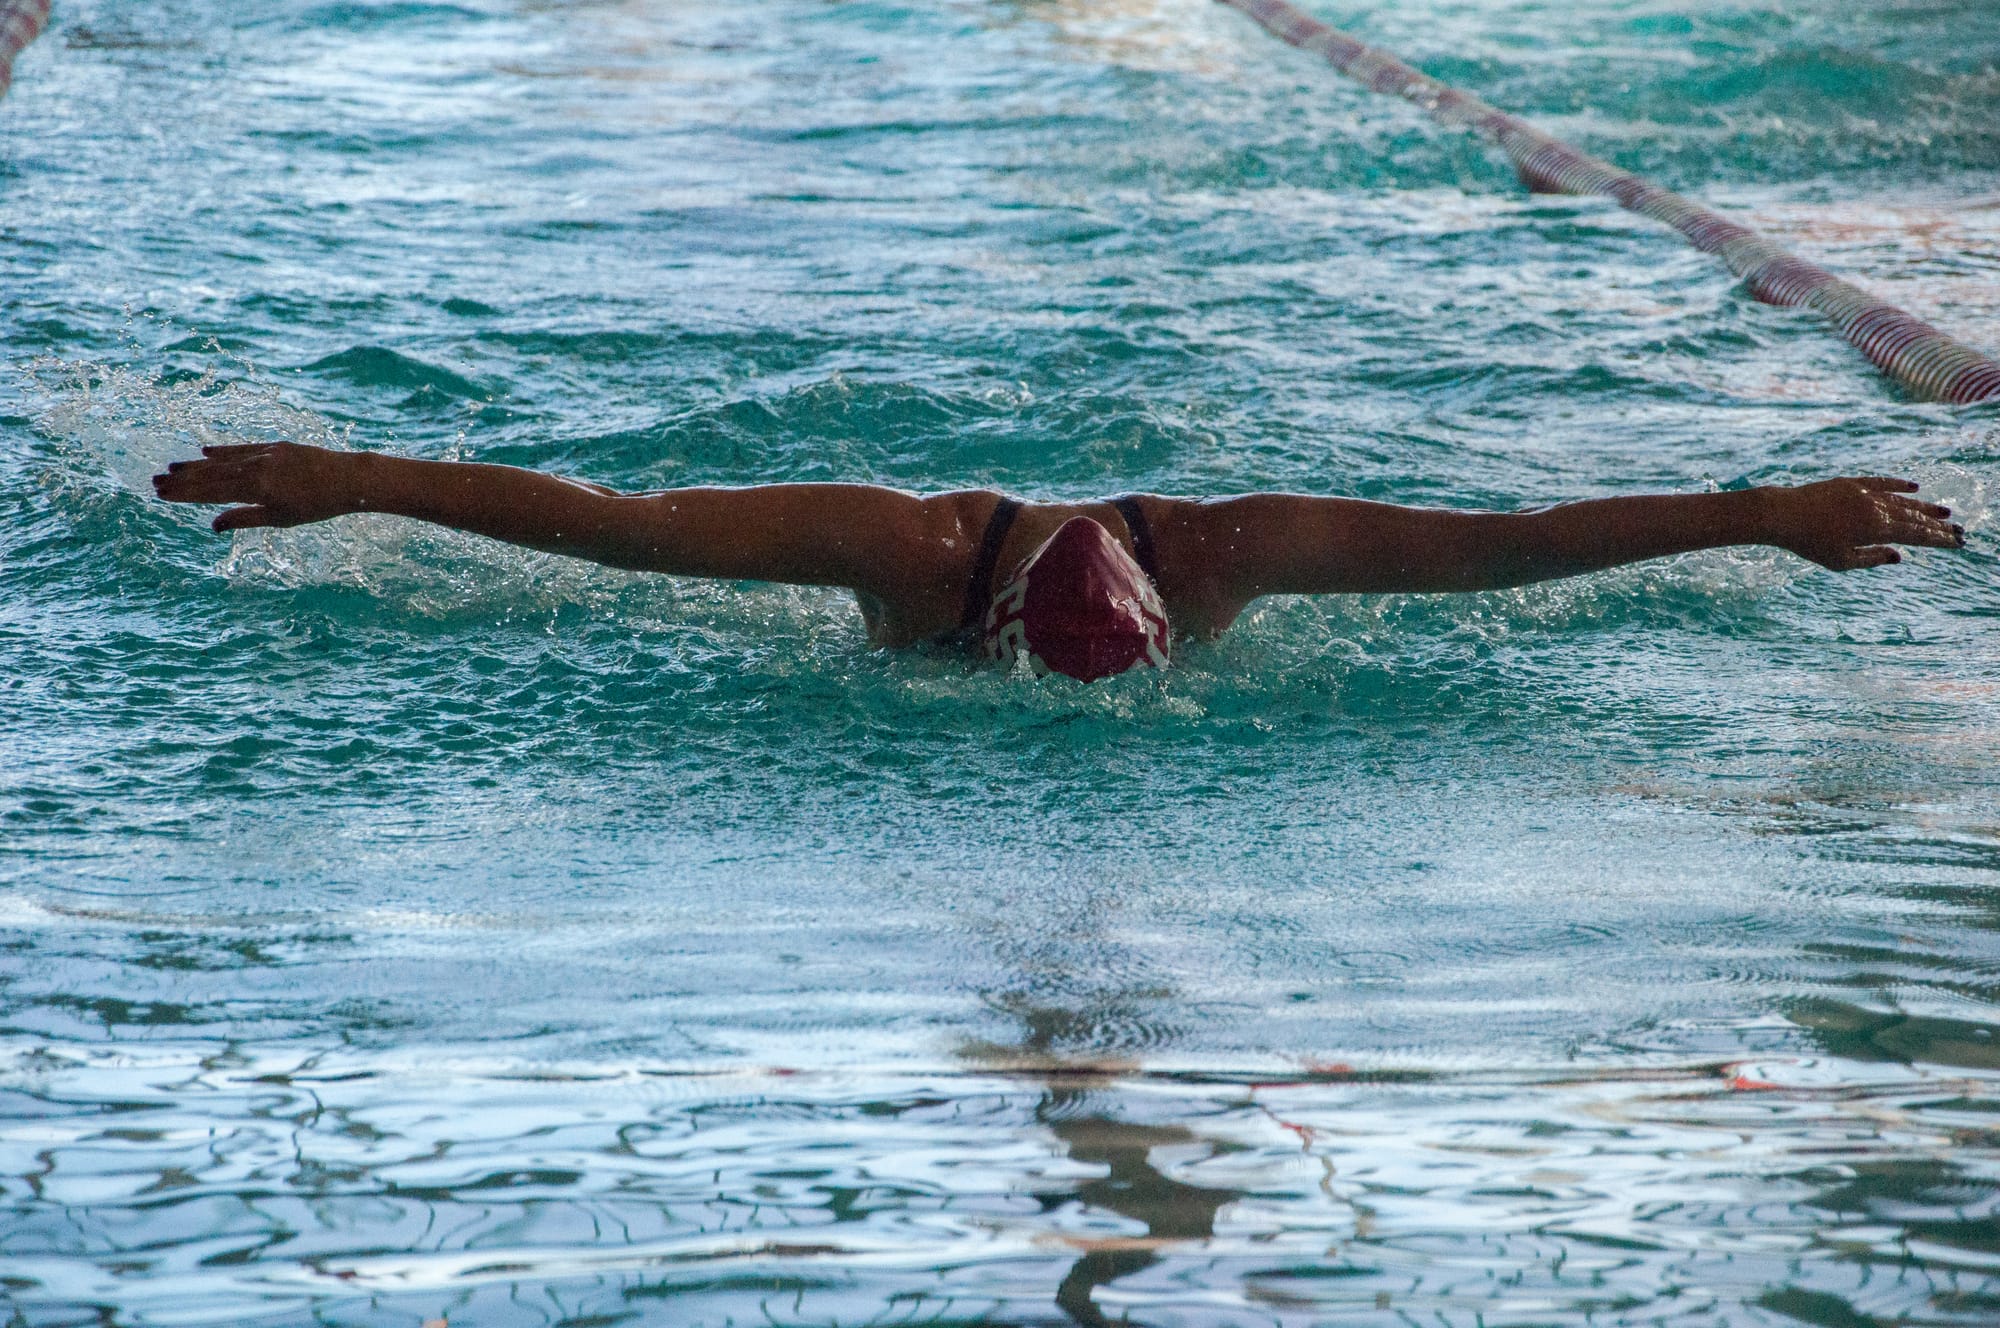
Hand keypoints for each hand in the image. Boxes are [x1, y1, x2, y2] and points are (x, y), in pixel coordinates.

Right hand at [152, 442, 358, 532]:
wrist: (349, 479)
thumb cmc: (317, 506)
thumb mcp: (281, 519)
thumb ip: (245, 519)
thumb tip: (214, 524)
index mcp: (257, 490)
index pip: (212, 492)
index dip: (185, 494)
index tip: (162, 494)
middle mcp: (257, 469)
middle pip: (212, 475)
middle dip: (183, 480)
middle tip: (154, 481)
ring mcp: (266, 454)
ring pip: (224, 461)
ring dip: (197, 465)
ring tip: (172, 468)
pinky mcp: (276, 446)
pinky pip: (243, 448)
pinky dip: (224, 451)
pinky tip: (205, 452)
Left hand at [1769, 476, 1963, 570]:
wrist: (1783, 514)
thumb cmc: (1809, 544)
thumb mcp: (1842, 561)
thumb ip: (1873, 558)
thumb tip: (1900, 556)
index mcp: (1875, 529)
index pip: (1914, 535)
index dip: (1937, 539)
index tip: (1956, 542)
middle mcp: (1874, 508)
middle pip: (1913, 517)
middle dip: (1937, 525)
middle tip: (1959, 530)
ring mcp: (1863, 493)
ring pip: (1901, 501)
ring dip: (1924, 507)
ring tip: (1944, 513)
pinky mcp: (1850, 483)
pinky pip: (1881, 482)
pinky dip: (1899, 484)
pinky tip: (1914, 487)